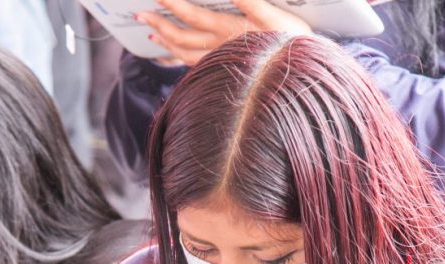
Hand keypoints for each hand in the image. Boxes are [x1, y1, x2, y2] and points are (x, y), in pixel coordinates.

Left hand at [137, 0, 310, 65]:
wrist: (304, 76)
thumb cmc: (294, 43)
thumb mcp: (273, 15)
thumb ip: (249, 0)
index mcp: (228, 30)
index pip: (190, 15)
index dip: (171, 3)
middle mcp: (220, 49)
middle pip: (180, 37)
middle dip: (158, 24)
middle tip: (140, 15)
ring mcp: (222, 63)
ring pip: (185, 55)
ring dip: (166, 43)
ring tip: (153, 35)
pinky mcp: (227, 71)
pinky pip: (197, 66)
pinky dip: (182, 59)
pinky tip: (176, 54)